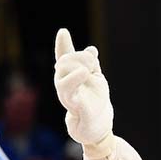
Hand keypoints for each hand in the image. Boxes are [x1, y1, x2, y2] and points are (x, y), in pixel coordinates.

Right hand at [53, 29, 113, 145]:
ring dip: (76, 65)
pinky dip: (75, 79)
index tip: (63, 32)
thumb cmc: (95, 104)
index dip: (63, 45)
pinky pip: (68, 90)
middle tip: (94, 63)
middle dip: (79, 57)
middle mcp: (65, 85)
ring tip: (88, 69)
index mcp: (71, 77)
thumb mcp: (96, 80)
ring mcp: (67, 95)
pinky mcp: (73, 105)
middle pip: (64, 62)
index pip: (64, 58)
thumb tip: (91, 48)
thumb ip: (91, 66)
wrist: (98, 127)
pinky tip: (85, 72)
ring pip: (62, 74)